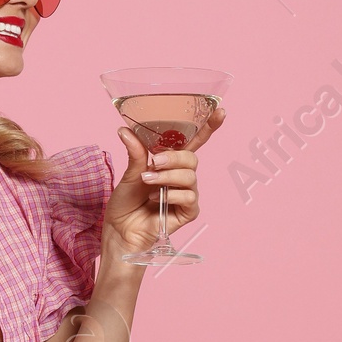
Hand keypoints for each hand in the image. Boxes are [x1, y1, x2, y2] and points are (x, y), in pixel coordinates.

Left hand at [103, 102, 224, 260]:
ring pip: (190, 177)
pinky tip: (156, 199)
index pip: (194, 142)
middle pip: (192, 158)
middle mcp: (181, 176)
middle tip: (154, 163)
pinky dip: (172, 195)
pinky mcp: (187, 212)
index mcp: (171, 162)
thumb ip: (135, 153)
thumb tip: (125, 129)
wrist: (120, 230)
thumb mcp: (130, 174)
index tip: (221, 111)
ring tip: (148, 182)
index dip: (209, 126)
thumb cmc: (125, 203)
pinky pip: (189, 197)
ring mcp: (186, 194)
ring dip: (168, 177)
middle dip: (174, 158)